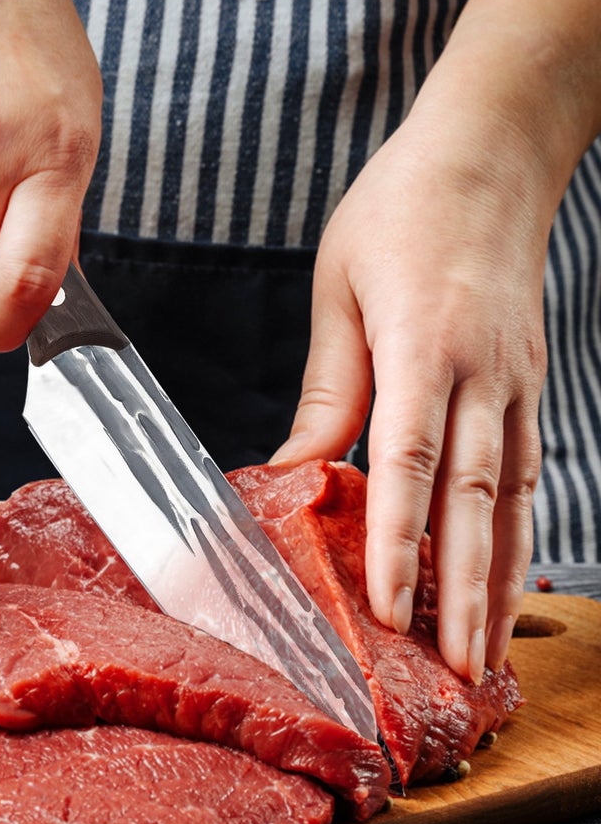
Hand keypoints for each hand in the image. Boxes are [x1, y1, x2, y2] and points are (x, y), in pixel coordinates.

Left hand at [273, 111, 547, 683]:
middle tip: (460, 669)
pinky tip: (503, 571)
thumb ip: (329, 389)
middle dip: (465, 591)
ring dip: (500, 577)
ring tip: (490, 648)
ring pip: (511, 496)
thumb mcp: (341, 288)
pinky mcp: (529, 383)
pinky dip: (515, 529)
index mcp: (425, 346)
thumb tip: (295, 471)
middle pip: (473, 498)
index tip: (388, 610)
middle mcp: (483, 374)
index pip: (409, 464)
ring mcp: (517, 381)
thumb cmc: (402, 209)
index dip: (399, 543)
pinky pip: (524, 469)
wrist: (491, 155)